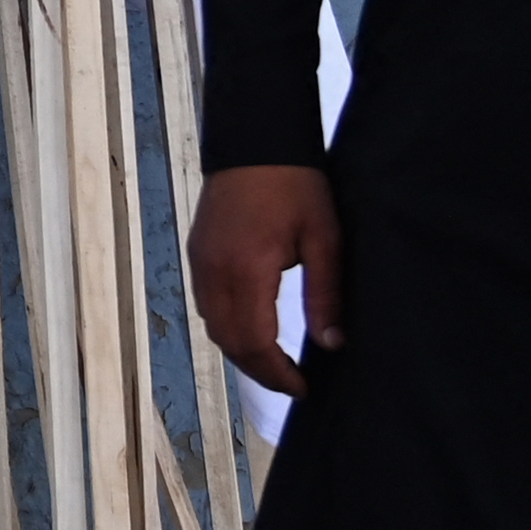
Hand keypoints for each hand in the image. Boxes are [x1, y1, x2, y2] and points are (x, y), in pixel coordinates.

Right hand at [190, 164, 342, 402]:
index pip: (255, 343)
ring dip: (241, 351)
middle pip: (229, 343)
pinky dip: (228, 327)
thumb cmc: (296, 185)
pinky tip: (252, 328)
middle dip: (259, 371)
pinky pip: (207, 305)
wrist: (256, 141)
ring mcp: (201, 263)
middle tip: (291, 383)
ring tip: (274, 362)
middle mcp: (215, 273)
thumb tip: (332, 344)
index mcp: (247, 271)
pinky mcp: (198, 254)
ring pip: (214, 327)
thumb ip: (326, 295)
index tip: (302, 388)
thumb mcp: (324, 240)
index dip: (277, 374)